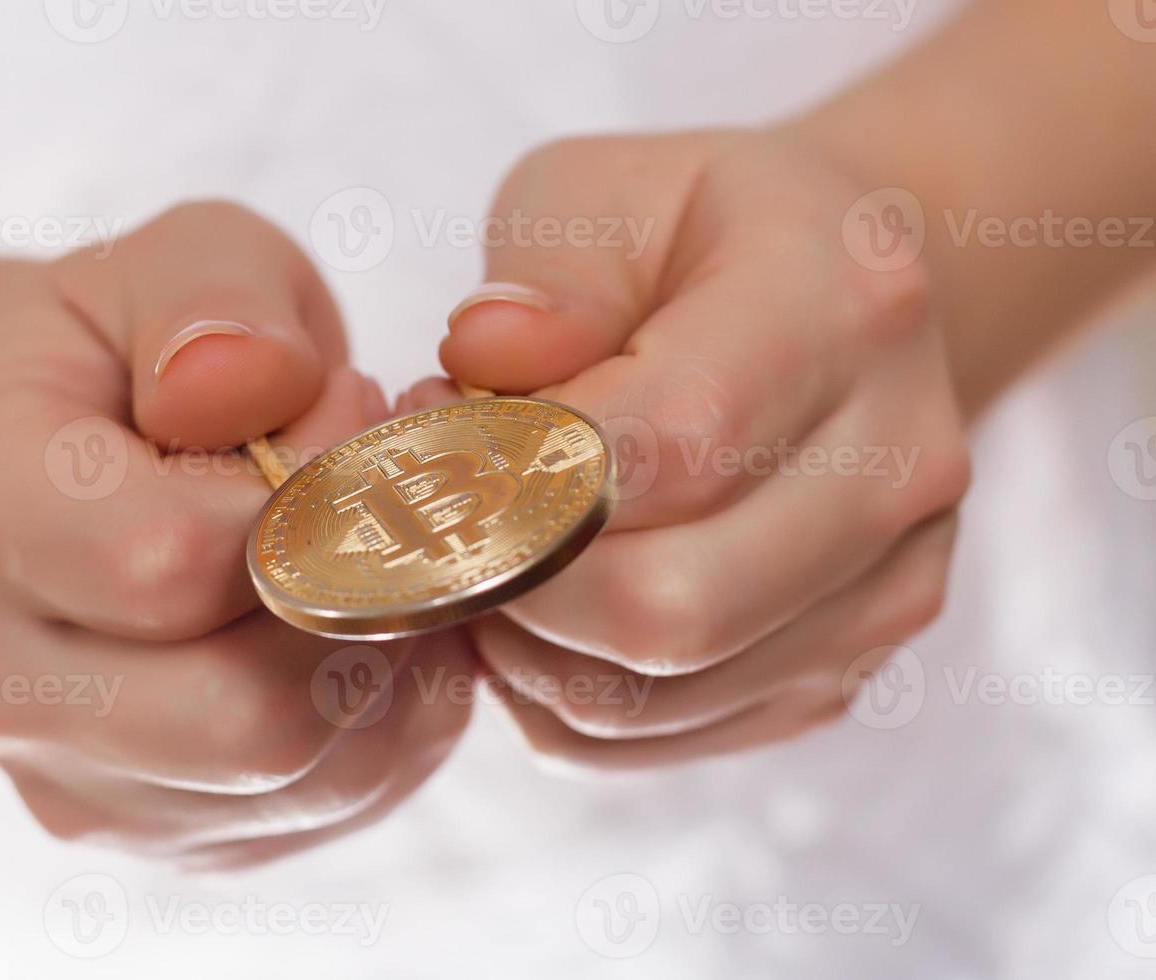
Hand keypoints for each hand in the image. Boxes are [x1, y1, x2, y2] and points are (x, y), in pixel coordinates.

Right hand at [0, 202, 472, 867]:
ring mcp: (73, 782)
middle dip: (357, 597)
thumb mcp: (183, 260)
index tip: (339, 406)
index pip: (169, 562)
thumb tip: (239, 387)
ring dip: (388, 653)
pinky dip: (390, 710)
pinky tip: (354, 622)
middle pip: (248, 714)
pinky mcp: (161, 835)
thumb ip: (213, 299)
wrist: (93, 460)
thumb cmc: (148, 351)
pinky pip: (338, 796)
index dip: (310, 483)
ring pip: (309, 769)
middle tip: (370, 500)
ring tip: (359, 552)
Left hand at [415, 131, 969, 769]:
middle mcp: (899, 461)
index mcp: (848, 306)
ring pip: (656, 690)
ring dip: (523, 644)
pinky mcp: (847, 663)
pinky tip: (542, 610)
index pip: (671, 442)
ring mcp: (889, 581)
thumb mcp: (601, 191)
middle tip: (443, 523)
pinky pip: (664, 734)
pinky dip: (562, 693)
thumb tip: (484, 360)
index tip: (422, 462)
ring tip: (489, 554)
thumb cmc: (690, 237)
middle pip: (668, 604)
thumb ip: (543, 273)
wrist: (833, 305)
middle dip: (510, 580)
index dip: (515, 478)